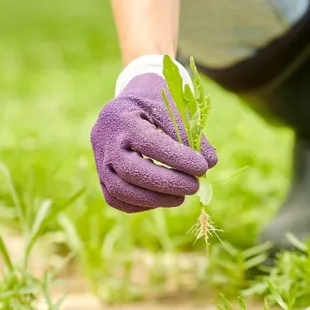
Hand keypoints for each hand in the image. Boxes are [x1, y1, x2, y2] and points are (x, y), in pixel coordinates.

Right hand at [89, 73, 217, 212]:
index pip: (148, 143)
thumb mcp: (172, 108)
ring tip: (181, 197)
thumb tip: (210, 163)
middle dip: (166, 183)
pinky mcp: (100, 176)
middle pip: (130, 170)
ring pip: (120, 190)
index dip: (176, 158)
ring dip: (154, 199)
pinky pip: (116, 199)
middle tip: (194, 186)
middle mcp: (104, 140)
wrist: (127, 104)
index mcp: (122, 117)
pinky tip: (163, 199)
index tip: (202, 167)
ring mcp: (99, 160)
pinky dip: (140, 204)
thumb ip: (190, 133)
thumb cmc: (154, 104)